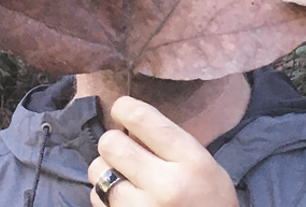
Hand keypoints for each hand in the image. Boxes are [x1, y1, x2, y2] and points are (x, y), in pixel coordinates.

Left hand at [88, 96, 238, 206]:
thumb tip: (131, 125)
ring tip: (123, 176)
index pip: (142, 119)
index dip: (124, 108)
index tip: (122, 109)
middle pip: (111, 143)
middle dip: (113, 141)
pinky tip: (123, 198)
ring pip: (98, 170)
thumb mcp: (203, 164)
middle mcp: (165, 185)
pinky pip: (96, 198)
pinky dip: (104, 195)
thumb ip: (170, 142)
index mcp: (190, 160)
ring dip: (105, 169)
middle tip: (123, 149)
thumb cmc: (210, 200)